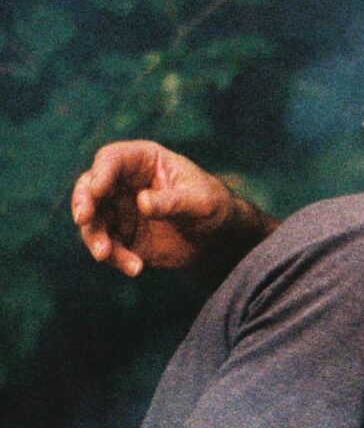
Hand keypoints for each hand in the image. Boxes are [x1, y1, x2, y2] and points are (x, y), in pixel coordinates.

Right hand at [72, 140, 236, 276]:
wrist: (216, 238)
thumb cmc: (211, 206)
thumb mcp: (201, 201)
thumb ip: (173, 201)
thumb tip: (142, 203)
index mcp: (141, 161)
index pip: (112, 159)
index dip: (101, 172)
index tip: (98, 190)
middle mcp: (122, 183)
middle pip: (90, 188)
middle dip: (83, 203)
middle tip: (83, 219)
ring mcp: (118, 211)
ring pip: (93, 221)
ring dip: (95, 237)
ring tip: (105, 254)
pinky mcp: (121, 237)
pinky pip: (109, 247)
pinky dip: (116, 258)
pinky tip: (135, 268)